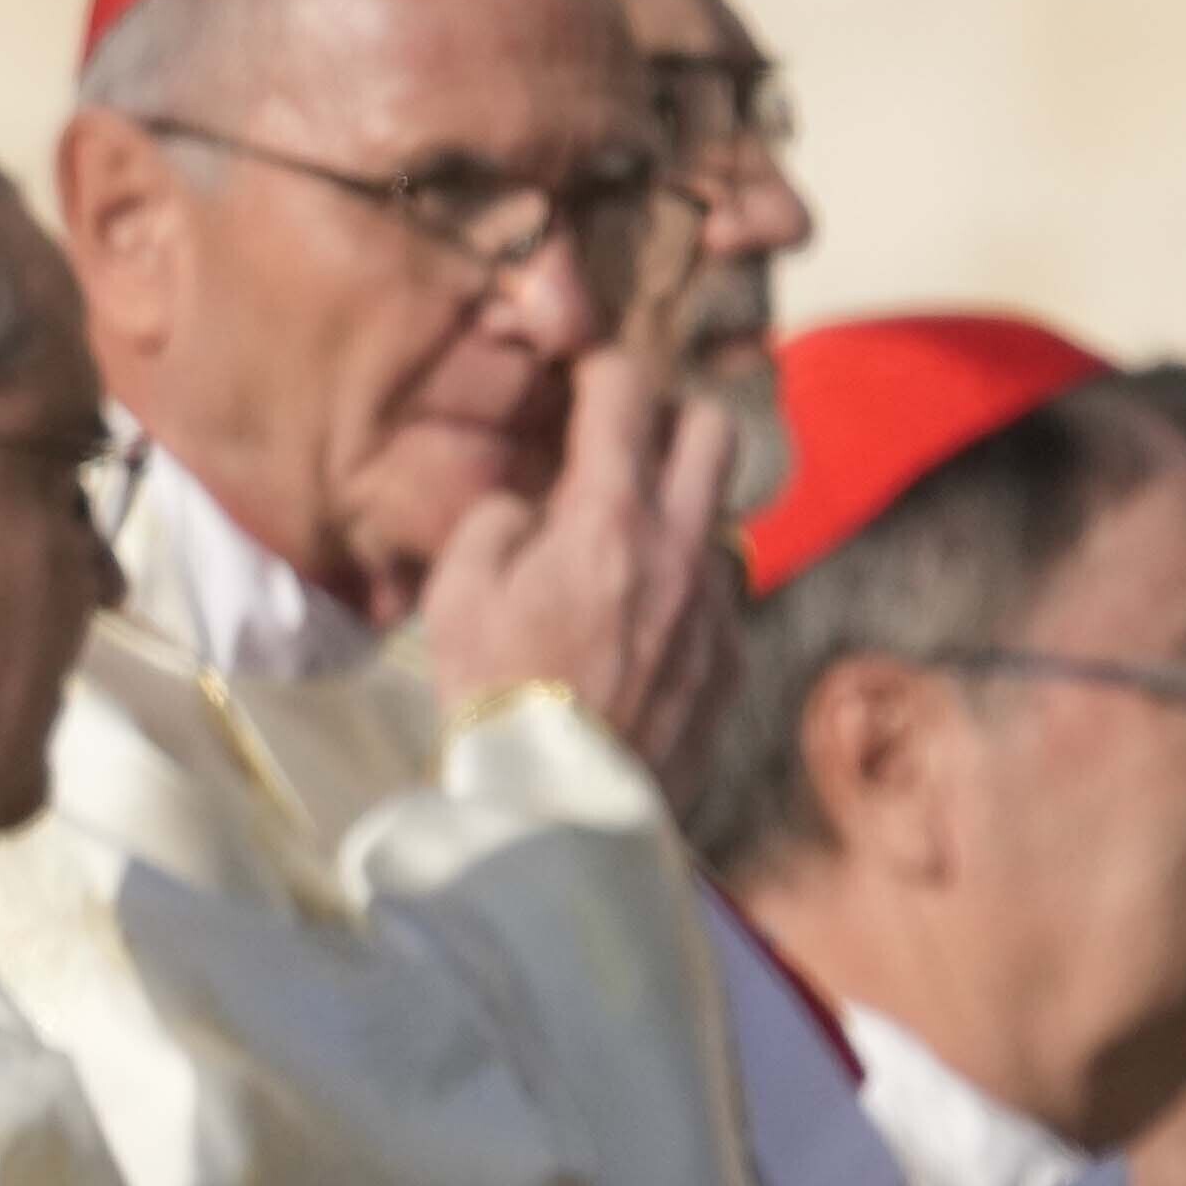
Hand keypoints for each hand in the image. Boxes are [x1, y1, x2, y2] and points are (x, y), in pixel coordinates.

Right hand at [400, 336, 738, 776]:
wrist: (556, 816)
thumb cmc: (493, 702)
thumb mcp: (454, 597)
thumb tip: (530, 510)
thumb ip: (494, 523)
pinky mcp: (730, 664)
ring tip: (620, 571)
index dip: (602, 369)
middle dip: (672, 422)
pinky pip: (717, 601)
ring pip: (719, 522)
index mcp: (609, 521)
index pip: (626, 393)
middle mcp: (680, 550)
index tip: (585, 380)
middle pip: (715, 432)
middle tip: (627, 453)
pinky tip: (636, 642)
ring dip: (676, 524)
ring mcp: (716, 609)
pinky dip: (681, 600)